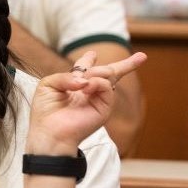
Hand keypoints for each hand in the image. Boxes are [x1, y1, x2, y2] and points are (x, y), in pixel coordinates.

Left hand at [26, 51, 146, 154]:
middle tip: (142, 57)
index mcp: (73, 85)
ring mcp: (98, 100)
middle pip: (110, 74)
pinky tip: (86, 87)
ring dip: (96, 73)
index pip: (85, 70)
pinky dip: (97, 82)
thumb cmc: (45, 112)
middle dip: (126, 65)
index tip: (92, 54)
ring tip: (84, 82)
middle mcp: (88, 92)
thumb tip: (84, 80)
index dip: (88, 60)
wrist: (50, 133)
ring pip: (109, 76)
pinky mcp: (104, 108)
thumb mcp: (48, 85)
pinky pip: (107, 86)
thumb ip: (66, 75)